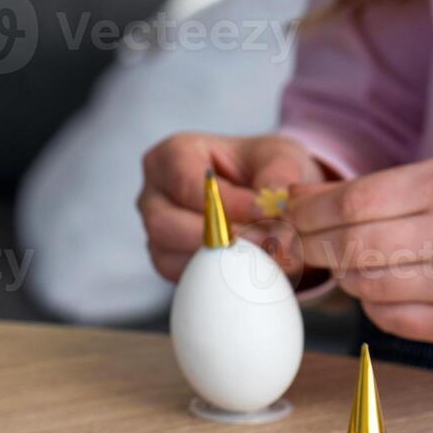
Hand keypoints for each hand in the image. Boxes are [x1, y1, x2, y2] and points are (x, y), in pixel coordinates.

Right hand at [139, 133, 324, 280]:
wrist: (262, 194)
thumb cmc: (261, 168)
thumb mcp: (279, 157)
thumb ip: (279, 175)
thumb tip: (274, 205)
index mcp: (172, 156)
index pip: (186, 183)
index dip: (226, 202)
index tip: (265, 213)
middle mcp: (154, 195)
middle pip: (163, 224)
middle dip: (217, 236)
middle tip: (264, 239)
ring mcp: (156, 233)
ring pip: (168, 256)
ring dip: (218, 260)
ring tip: (262, 253)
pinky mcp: (168, 262)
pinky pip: (181, 277)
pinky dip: (216, 275)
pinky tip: (248, 265)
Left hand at [287, 157, 432, 345]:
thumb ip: (367, 190)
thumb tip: (294, 199)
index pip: (353, 202)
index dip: (310, 213)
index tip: (293, 216)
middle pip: (353, 246)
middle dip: (314, 246)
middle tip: (303, 243)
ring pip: (366, 285)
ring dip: (345, 276)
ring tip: (352, 262)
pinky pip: (388, 319)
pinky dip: (372, 304)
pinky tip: (382, 288)